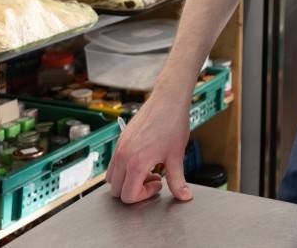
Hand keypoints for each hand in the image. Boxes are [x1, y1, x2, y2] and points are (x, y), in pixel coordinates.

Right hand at [105, 88, 192, 203]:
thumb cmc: (173, 124)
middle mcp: (123, 156)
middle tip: (153, 179)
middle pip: (116, 190)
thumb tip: (184, 196)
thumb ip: (177, 180)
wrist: (168, 99)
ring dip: (127, 180)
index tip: (158, 184)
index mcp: (135, 163)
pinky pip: (114, 163)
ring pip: (112, 177)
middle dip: (134, 189)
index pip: (128, 196)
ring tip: (147, 170)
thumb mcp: (176, 156)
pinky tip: (143, 159)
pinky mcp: (121, 140)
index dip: (144, 196)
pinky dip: (124, 168)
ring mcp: (119, 147)